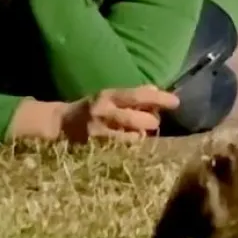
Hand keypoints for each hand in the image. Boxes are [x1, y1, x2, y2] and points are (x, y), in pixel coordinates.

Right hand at [59, 85, 180, 143]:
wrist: (60, 123)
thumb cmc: (91, 107)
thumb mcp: (109, 96)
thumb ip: (132, 94)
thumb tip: (156, 90)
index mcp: (108, 95)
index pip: (137, 95)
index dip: (159, 98)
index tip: (176, 102)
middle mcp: (104, 111)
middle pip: (138, 118)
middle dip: (151, 121)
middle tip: (153, 121)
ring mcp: (100, 131)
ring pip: (133, 136)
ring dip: (142, 135)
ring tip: (140, 132)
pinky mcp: (97, 147)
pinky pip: (123, 148)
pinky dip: (131, 145)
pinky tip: (130, 142)